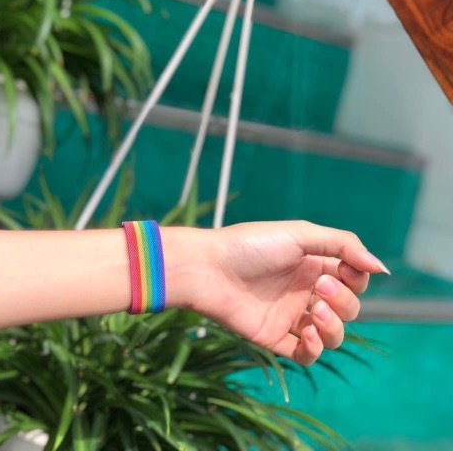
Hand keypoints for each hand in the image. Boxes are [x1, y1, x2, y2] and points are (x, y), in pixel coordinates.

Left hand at [173, 221, 388, 365]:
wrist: (208, 269)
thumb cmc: (250, 246)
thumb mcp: (300, 234)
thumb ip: (343, 245)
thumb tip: (379, 268)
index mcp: (313, 265)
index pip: (354, 280)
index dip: (358, 278)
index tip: (347, 269)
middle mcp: (304, 291)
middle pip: (349, 308)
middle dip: (344, 300)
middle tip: (319, 288)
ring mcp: (290, 316)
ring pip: (333, 334)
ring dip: (335, 326)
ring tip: (316, 311)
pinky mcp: (274, 337)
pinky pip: (306, 354)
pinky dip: (316, 348)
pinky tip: (308, 333)